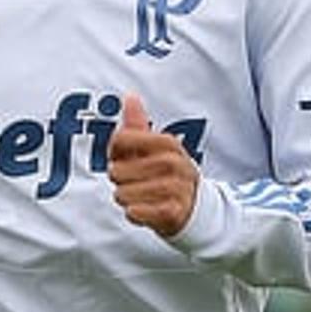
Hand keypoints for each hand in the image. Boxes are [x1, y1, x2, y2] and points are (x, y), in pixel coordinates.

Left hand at [106, 93, 199, 237]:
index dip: (114, 152)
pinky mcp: (172, 212)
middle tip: (137, 182)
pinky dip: (135, 214)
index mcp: (167, 143)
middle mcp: (173, 163)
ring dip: (126, 199)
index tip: (125, 158)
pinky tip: (146, 210)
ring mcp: (174, 188)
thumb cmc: (167, 173)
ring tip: (142, 197)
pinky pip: (134, 213)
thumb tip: (130, 97)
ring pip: (122, 194)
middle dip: (120, 180)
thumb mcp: (156, 148)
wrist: (195, 207)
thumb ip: (139, 124)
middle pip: (116, 171)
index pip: (120, 140)